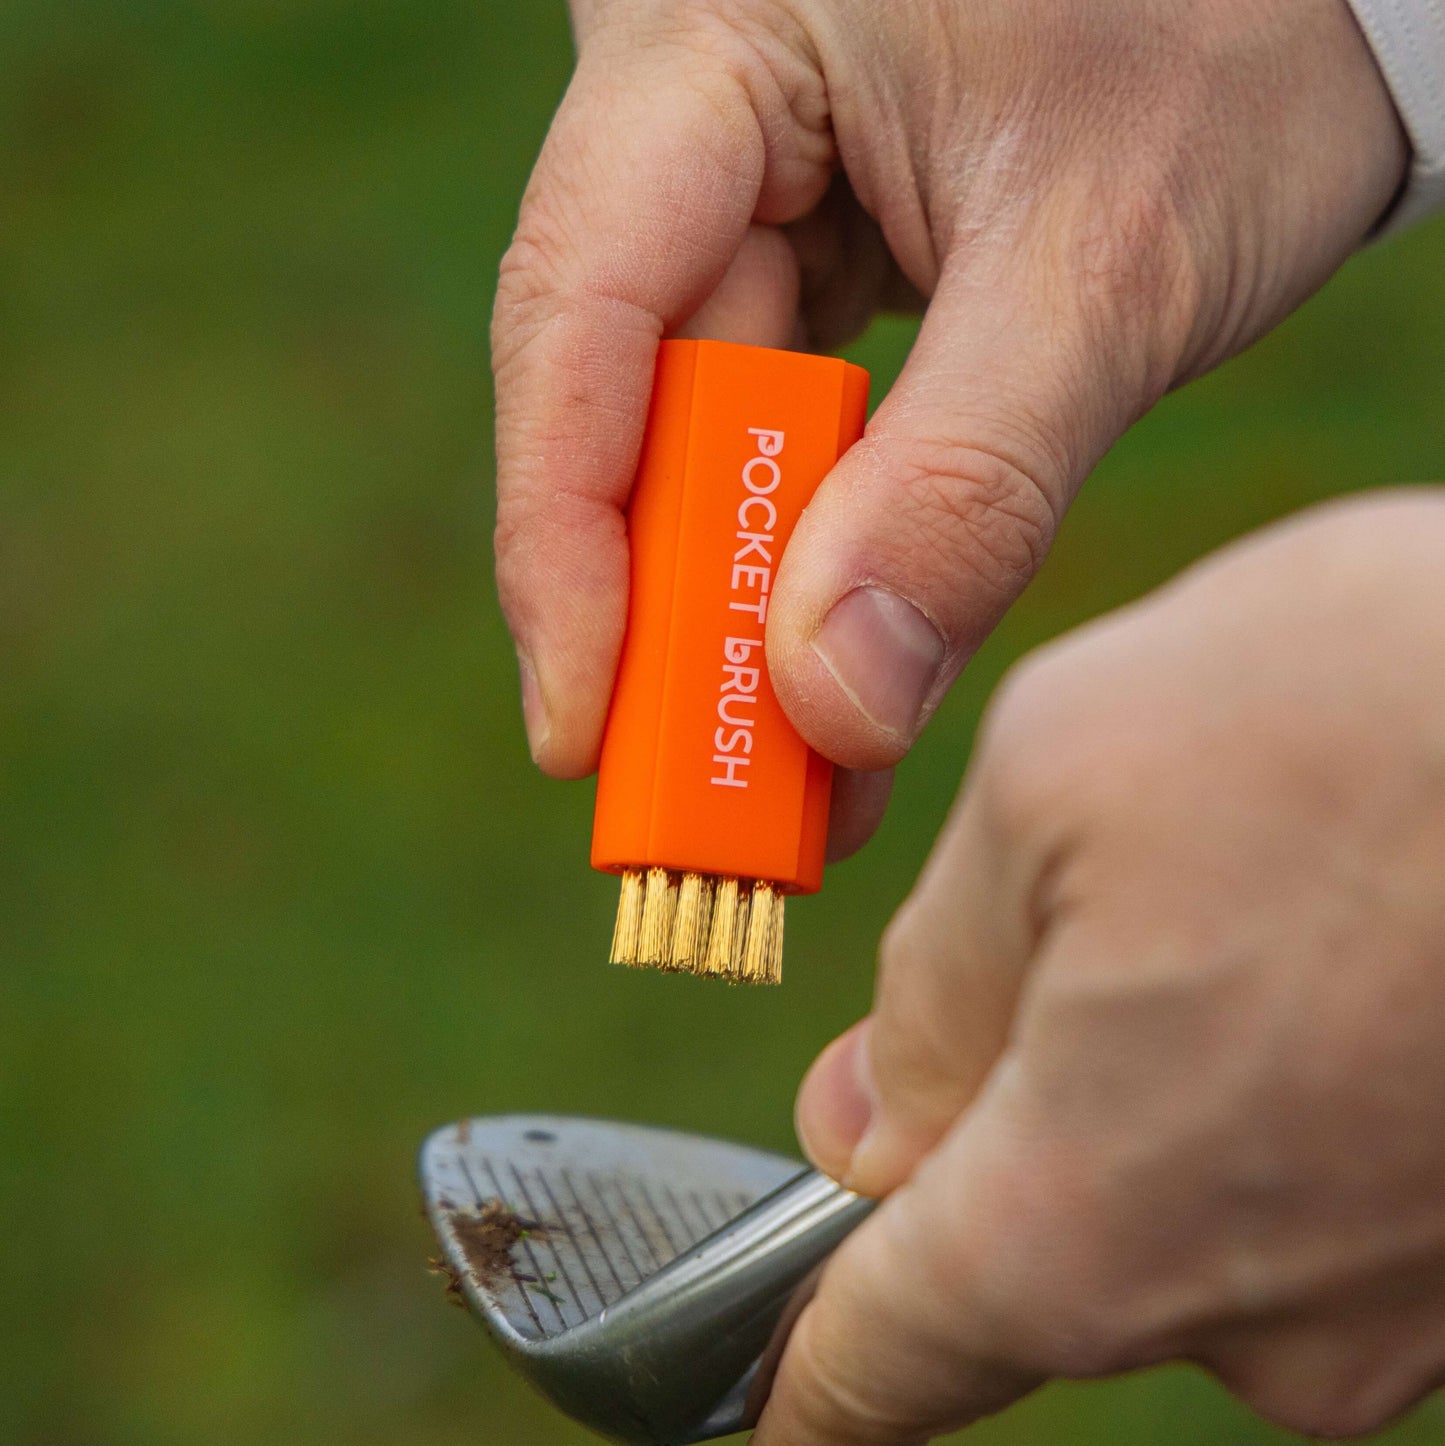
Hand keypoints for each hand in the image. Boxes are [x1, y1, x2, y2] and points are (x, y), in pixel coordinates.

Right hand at [493, 0, 1404, 850]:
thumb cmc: (1234, 46)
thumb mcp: (1107, 262)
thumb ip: (968, 484)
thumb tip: (830, 702)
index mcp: (715, 48)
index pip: (577, 312)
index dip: (563, 540)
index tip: (584, 730)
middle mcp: (694, 118)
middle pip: (624, 399)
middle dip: (670, 612)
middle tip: (700, 807)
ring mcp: (744, 188)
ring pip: (693, 436)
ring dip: (742, 615)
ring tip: (789, 781)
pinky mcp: (804, 254)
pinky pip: (774, 432)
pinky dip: (808, 563)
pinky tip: (835, 685)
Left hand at [760, 490, 1444, 1443]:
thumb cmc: (1384, 707)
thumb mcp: (1060, 779)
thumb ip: (934, 982)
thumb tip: (868, 1124)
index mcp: (1098, 1215)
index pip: (887, 1360)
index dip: (812, 1373)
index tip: (771, 1394)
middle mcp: (1268, 1321)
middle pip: (1038, 1256)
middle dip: (1007, 1123)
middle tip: (1074, 931)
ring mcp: (1415, 1311)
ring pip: (1191, 1213)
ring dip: (1172, 1075)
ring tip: (1255, 899)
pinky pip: (1327, 1189)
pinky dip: (1291, 1077)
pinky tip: (1346, 939)